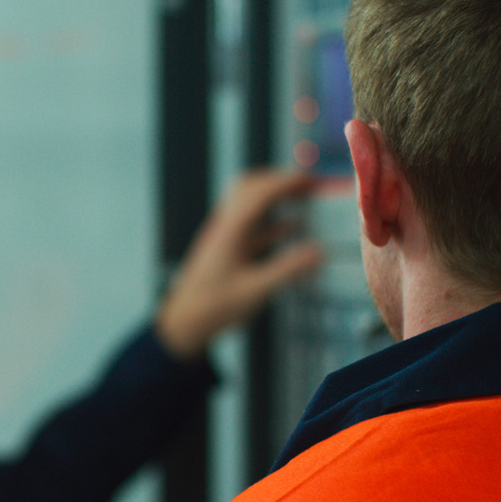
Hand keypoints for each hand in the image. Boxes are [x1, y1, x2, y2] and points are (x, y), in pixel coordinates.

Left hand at [155, 169, 322, 358]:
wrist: (185, 322)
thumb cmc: (212, 307)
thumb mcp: (254, 290)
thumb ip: (286, 270)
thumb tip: (316, 252)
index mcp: (230, 231)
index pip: (259, 193)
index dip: (285, 182)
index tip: (308, 178)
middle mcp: (225, 227)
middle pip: (250, 187)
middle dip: (279, 180)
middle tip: (305, 182)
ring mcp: (225, 236)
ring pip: (250, 204)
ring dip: (276, 197)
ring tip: (302, 197)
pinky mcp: (227, 249)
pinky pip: (253, 226)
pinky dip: (273, 221)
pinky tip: (291, 227)